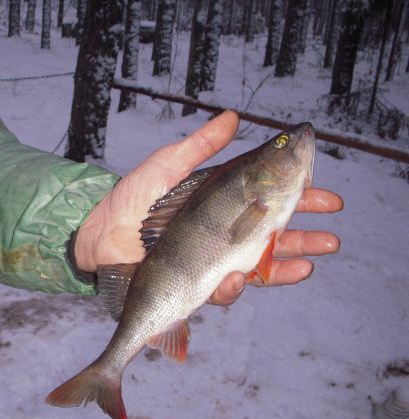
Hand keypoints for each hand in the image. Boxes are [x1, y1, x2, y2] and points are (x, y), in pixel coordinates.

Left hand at [74, 111, 342, 305]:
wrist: (98, 238)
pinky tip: (238, 277)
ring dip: (286, 266)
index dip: (299, 200)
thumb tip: (232, 117)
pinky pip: (224, 289)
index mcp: (221, 204)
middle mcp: (221, 234)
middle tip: (331, 238)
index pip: (269, 202)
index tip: (326, 197)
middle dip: (305, 239)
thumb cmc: (130, 200)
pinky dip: (236, 285)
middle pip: (273, 238)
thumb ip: (200, 147)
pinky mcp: (196, 284)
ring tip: (310, 262)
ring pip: (258, 267)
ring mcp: (210, 260)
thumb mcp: (166, 167)